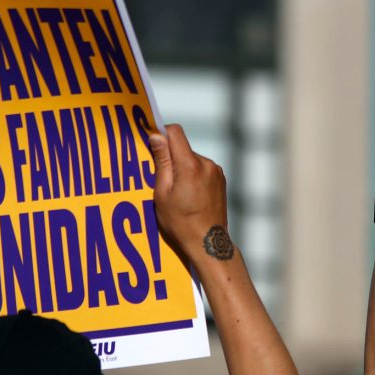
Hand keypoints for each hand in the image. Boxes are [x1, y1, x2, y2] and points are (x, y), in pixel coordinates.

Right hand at [149, 124, 229, 255]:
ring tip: (177, 192)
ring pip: (192, 159)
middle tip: (162, 180)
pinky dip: (193, 175)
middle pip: (183, 147)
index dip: (161, 135)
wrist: (208, 241)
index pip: (175, 132)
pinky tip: (189, 194)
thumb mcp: (162, 193)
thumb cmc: (180, 222)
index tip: (153, 147)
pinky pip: (202, 169)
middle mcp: (207, 164)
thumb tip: (156, 136)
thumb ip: (161, 162)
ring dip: (182, 168)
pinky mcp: (221, 179)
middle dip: (171, 157)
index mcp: (190, 165)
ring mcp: (216, 171)